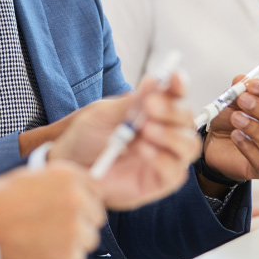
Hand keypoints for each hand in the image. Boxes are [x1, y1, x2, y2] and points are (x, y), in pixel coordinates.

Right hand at [0, 162, 106, 258]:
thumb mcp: (26, 178)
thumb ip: (55, 183)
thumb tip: (73, 191)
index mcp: (66, 176)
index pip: (96, 188)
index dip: (84, 199)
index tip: (73, 206)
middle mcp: (76, 199)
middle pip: (96, 216)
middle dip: (80, 221)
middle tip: (54, 225)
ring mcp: (75, 230)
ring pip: (89, 239)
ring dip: (72, 241)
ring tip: (44, 239)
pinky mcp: (68, 257)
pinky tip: (39, 251)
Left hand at [47, 74, 200, 209]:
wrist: (69, 165)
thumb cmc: (85, 138)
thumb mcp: (103, 116)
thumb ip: (129, 103)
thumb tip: (154, 82)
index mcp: (154, 113)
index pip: (176, 97)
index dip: (179, 86)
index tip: (174, 76)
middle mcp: (165, 134)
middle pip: (187, 120)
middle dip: (172, 110)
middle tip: (149, 105)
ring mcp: (165, 158)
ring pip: (189, 145)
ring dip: (171, 134)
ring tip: (145, 130)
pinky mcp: (160, 182)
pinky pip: (175, 171)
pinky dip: (162, 158)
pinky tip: (143, 150)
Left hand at [202, 76, 258, 182]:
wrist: (214, 146)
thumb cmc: (230, 122)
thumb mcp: (231, 103)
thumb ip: (238, 91)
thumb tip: (242, 79)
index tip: (251, 84)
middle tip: (242, 100)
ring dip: (256, 128)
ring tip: (235, 118)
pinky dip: (249, 148)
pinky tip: (235, 136)